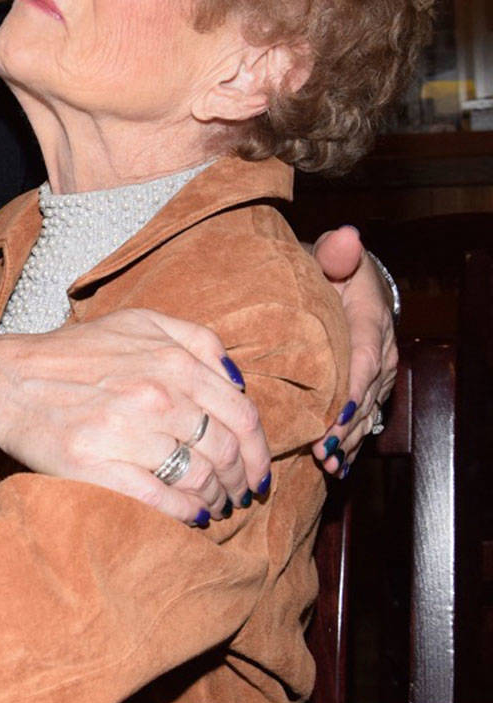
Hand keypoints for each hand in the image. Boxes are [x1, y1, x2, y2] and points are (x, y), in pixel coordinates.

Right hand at [0, 308, 269, 525]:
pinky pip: (161, 499)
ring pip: (200, 479)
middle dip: (242, 481)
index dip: (259, 451)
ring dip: (216, 500)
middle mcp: (156, 394)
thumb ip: (197, 340)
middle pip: (227, 452)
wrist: (9, 382)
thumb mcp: (139, 323)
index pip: (243, 415)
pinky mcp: (98, 465)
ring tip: (214, 507)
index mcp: (172, 360)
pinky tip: (190, 517)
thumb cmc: (77, 354)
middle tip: (240, 496)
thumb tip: (241, 380)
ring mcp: (127, 431)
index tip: (258, 471)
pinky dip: (185, 514)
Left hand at [310, 226, 397, 475]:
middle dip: (347, 422)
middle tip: (322, 447)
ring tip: (327, 462)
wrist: (342, 279)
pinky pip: (363, 415)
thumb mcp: (326, 254)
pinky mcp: (368, 385)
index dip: (353, 384)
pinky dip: (351, 441)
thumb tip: (347, 237)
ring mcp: (377, 371)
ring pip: (367, 409)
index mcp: (369, 317)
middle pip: (366, 390)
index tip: (336, 410)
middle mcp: (380, 348)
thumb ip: (334, 252)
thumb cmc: (324, 267)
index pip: (364, 353)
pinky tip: (336, 465)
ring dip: (348, 438)